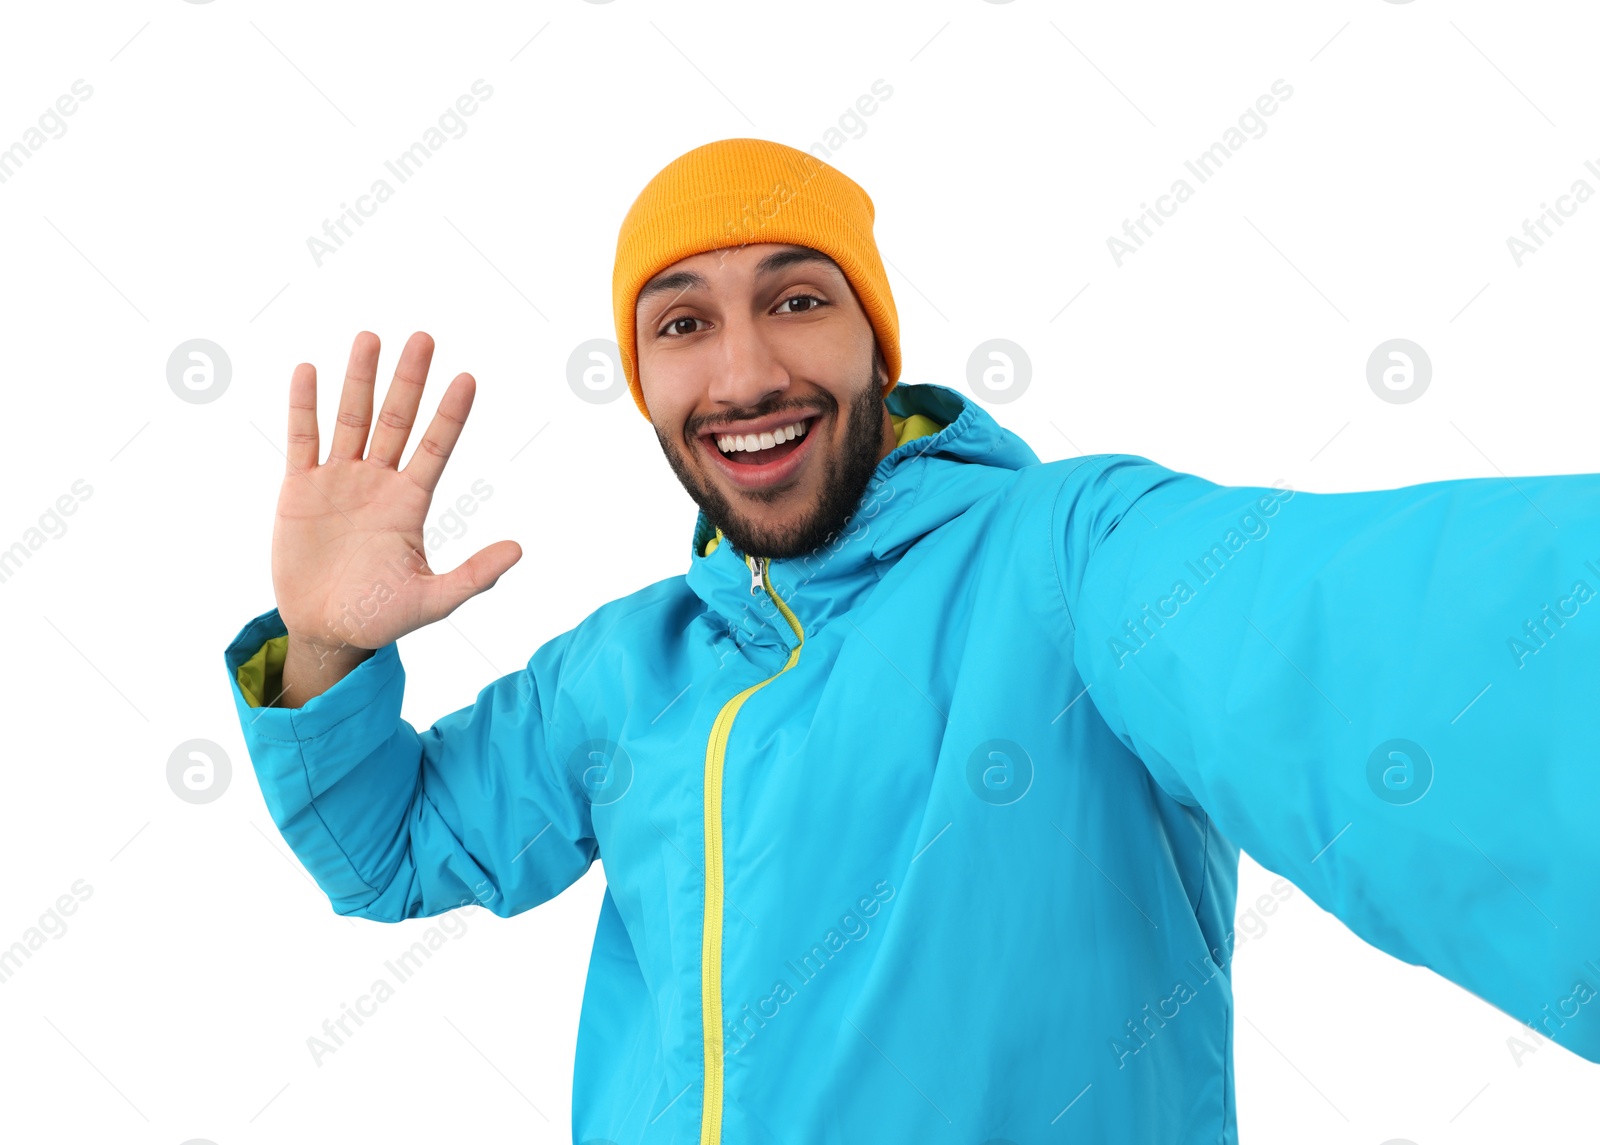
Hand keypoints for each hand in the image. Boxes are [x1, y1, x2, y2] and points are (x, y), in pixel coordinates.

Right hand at [270, 331, 521, 656]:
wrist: (326, 630)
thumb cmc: (381, 616)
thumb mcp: (433, 601)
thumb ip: (473, 576)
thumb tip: (519, 550)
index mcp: (411, 502)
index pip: (436, 448)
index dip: (450, 415)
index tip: (467, 379)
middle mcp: (378, 482)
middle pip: (397, 420)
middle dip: (409, 381)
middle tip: (424, 338)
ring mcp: (339, 481)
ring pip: (352, 420)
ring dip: (360, 380)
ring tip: (370, 338)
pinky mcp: (299, 489)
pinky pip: (303, 440)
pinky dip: (304, 407)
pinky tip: (309, 371)